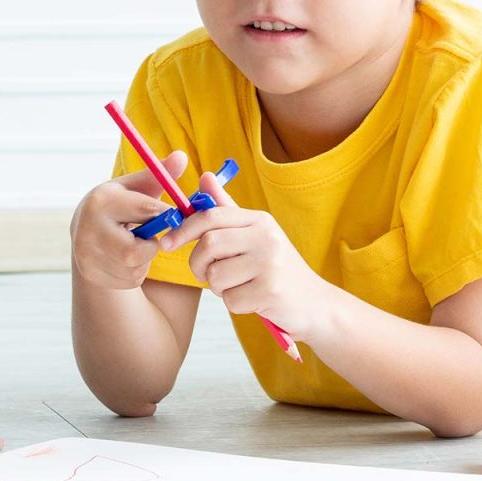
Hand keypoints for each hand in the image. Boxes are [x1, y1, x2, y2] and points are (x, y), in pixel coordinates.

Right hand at [70, 150, 187, 288]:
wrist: (86, 227)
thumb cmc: (121, 202)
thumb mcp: (138, 186)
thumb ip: (161, 174)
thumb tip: (182, 156)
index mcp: (101, 201)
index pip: (143, 212)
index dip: (164, 217)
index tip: (172, 217)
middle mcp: (87, 229)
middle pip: (134, 253)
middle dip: (150, 246)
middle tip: (149, 236)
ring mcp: (86, 254)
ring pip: (134, 269)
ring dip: (145, 259)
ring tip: (136, 244)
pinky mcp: (91, 273)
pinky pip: (129, 281)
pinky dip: (136, 272)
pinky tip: (127, 258)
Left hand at [159, 171, 326, 337]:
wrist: (315, 303)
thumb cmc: (276, 267)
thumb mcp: (255, 233)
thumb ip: (226, 209)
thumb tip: (204, 177)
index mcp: (259, 220)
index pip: (211, 215)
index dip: (183, 229)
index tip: (166, 243)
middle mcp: (266, 237)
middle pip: (208, 244)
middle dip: (197, 263)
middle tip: (205, 272)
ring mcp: (270, 263)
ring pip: (215, 275)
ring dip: (218, 287)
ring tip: (237, 285)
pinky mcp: (271, 291)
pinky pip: (230, 300)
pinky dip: (234, 304)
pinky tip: (252, 299)